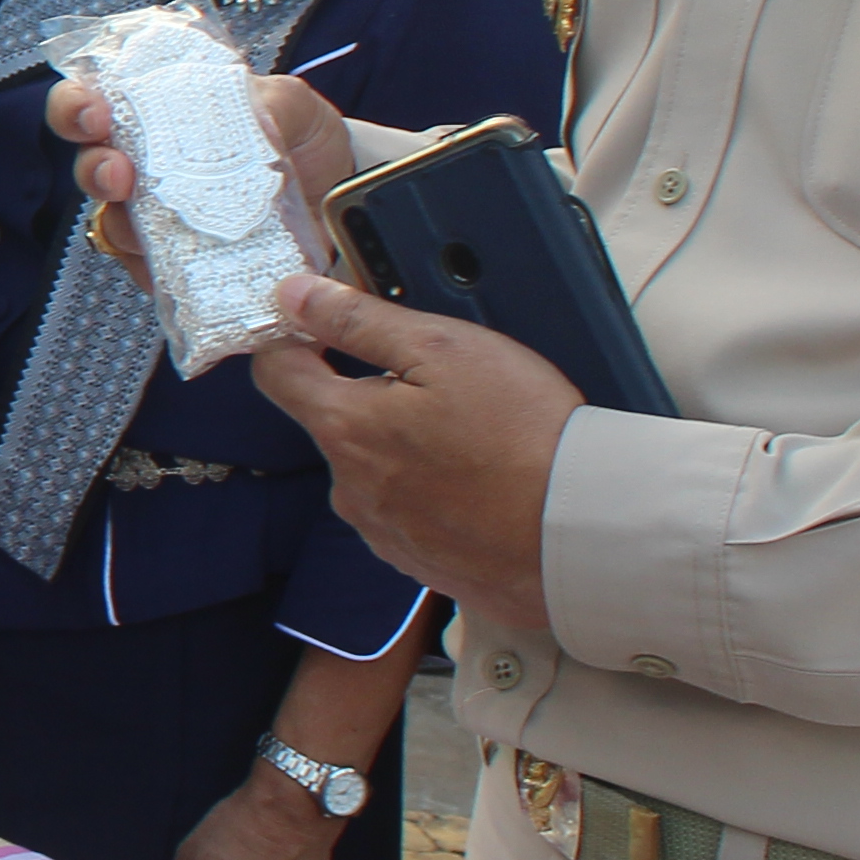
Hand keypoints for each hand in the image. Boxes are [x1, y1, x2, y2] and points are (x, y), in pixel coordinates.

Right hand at [56, 70, 357, 290]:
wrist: (339, 202)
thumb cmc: (303, 143)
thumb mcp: (295, 106)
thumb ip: (271, 104)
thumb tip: (253, 123)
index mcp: (158, 115)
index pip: (94, 101)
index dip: (77, 105)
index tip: (95, 112)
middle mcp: (146, 167)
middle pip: (90, 165)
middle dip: (94, 168)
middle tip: (119, 172)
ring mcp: (157, 221)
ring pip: (113, 224)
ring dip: (122, 223)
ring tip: (149, 226)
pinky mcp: (176, 269)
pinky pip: (150, 275)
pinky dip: (158, 273)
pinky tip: (176, 271)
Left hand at [249, 274, 577, 632]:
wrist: (583, 533)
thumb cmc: (522, 436)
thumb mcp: (444, 349)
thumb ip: (360, 321)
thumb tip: (294, 296)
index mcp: (345, 430)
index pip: (276, 373)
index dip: (293, 338)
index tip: (323, 323)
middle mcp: (349, 489)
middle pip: (334, 422)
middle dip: (372, 396)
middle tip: (441, 384)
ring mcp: (384, 533)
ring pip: (374, 470)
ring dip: (406, 449)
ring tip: (475, 439)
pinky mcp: (421, 563)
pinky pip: (411, 514)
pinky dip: (436, 494)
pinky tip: (483, 484)